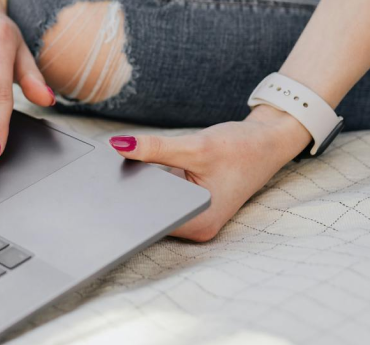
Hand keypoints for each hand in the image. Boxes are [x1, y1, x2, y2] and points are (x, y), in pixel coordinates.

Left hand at [109, 105, 312, 241]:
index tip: (103, 186)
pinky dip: (151, 181)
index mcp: (199, 223)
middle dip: (130, 191)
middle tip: (108, 169)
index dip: (125, 201)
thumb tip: (117, 145)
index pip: (149, 219)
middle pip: (149, 214)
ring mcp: (193, 217)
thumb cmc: (242, 148)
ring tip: (129, 164)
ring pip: (153, 204)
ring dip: (140, 185)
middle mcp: (195, 227)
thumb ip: (154, 148)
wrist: (267, 142)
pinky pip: (161, 196)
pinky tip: (145, 165)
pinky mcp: (190, 205)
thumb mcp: (195, 146)